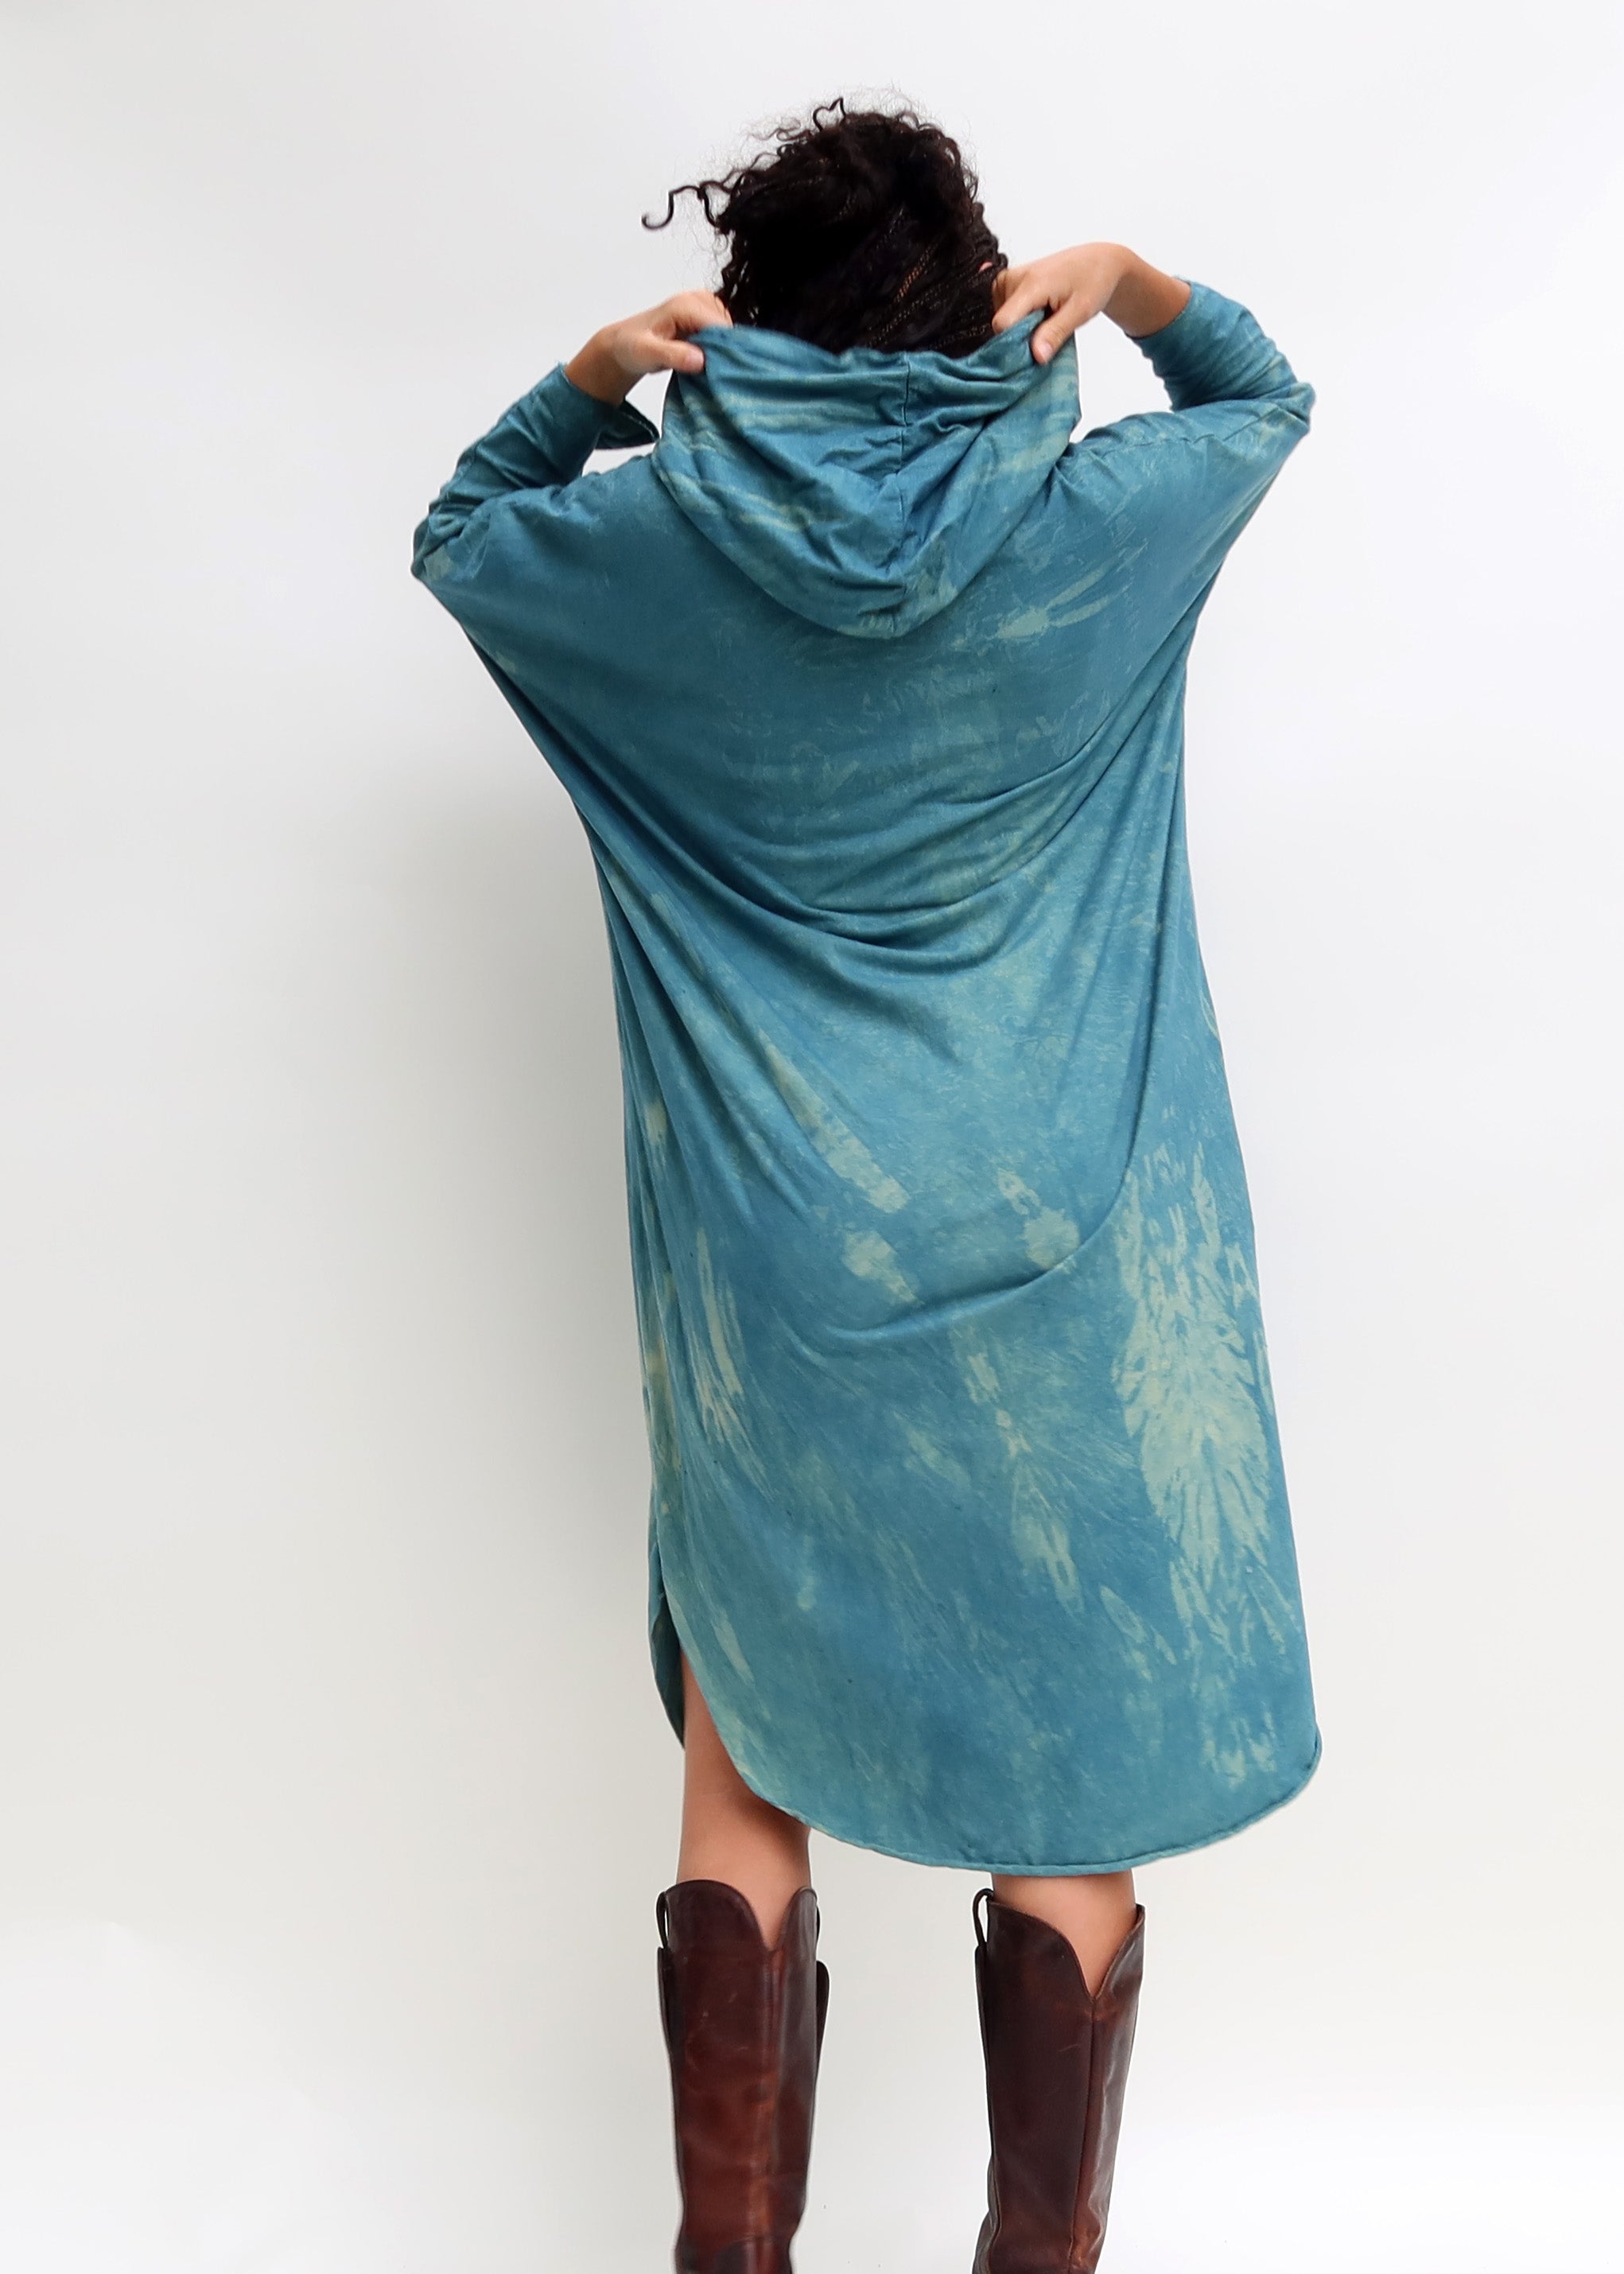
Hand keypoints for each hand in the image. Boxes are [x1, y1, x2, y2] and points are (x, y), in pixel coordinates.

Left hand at [565, 291, 732, 404]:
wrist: (624, 344)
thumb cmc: (632, 347)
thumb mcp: (647, 353)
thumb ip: (673, 355)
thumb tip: (700, 360)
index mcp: (686, 305)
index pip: (721, 327)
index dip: (727, 351)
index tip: (721, 373)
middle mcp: (698, 300)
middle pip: (728, 329)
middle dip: (725, 352)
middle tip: (712, 373)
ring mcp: (703, 307)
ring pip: (728, 333)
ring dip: (722, 352)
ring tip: (707, 368)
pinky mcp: (705, 317)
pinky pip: (723, 334)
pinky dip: (719, 349)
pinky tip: (707, 362)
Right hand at [991, 245, 1189, 361]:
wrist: (1103, 261)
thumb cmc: (1096, 286)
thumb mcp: (1081, 311)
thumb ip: (1055, 333)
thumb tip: (1034, 358)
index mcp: (1032, 283)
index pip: (1003, 326)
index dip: (1012, 347)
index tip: (1029, 360)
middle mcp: (1015, 278)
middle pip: (1000, 324)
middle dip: (1018, 339)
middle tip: (1048, 339)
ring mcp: (1009, 280)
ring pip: (1001, 321)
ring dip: (1021, 331)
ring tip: (1048, 323)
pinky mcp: (1008, 284)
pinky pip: (1004, 314)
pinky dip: (1019, 322)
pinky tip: (1041, 317)